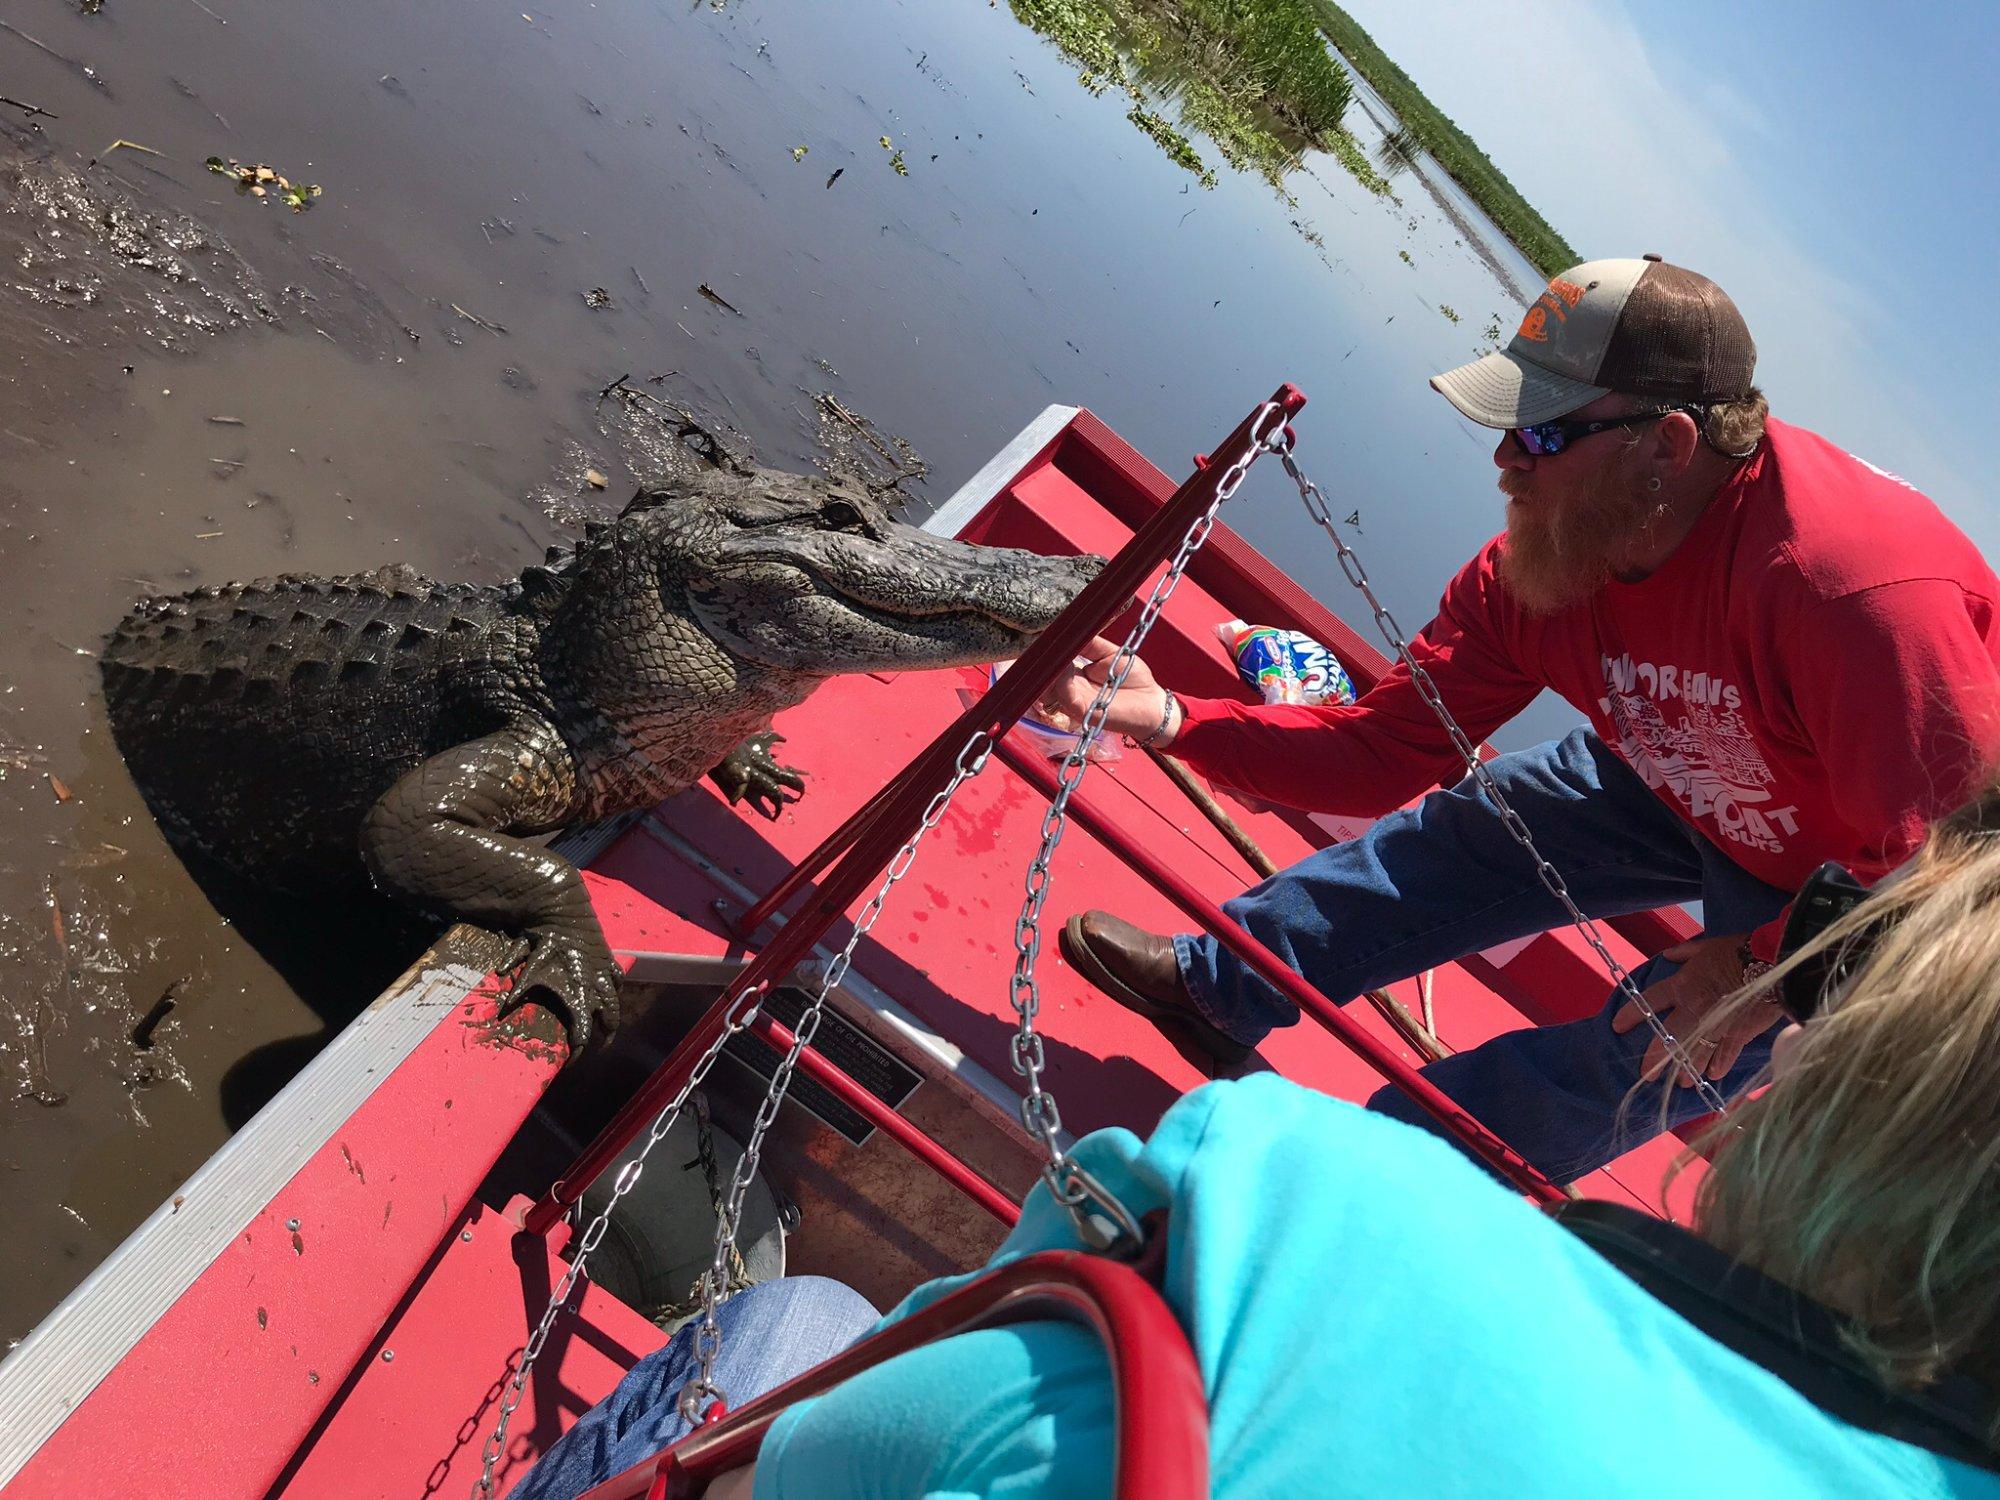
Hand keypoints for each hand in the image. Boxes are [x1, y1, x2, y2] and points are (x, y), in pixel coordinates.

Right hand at [1035, 635, 1172, 743]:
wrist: (1151, 701)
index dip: (1046, 652)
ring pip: (1050, 687)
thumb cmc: (1133, 678)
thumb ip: (1089, 644)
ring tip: (1056, 653)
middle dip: (1043, 660)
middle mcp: (1070, 690)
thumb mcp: (1110, 653)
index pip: (1051, 664)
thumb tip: (1070, 629)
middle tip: (1046, 645)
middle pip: (1044, 676)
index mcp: (1074, 676)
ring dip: (1051, 669)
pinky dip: (1063, 682)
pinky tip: (1066, 668)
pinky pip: (1066, 697)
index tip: (1045, 638)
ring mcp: (1074, 702)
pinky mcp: (1083, 713)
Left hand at [1611, 933, 1781, 1088]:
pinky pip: (1725, 1054)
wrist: (1772, 962)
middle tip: (1647, 1074)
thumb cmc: (1737, 951)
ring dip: (1688, 1070)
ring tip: (1681, 1082)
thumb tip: (1668, 955)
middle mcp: (1693, 1009)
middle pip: (1668, 1039)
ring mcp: (1716, 1025)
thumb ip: (1684, 953)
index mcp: (1682, 986)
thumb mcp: (1705, 947)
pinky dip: (1719, 1066)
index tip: (1617, 1027)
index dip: (1631, 1015)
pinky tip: (1712, 1076)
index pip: (1649, 1002)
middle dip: (1656, 1059)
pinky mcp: (1739, 1033)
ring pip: (1695, 1054)